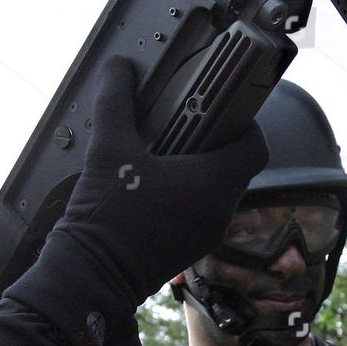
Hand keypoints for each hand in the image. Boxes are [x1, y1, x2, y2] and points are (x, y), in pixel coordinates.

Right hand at [52, 56, 267, 306]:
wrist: (90, 277)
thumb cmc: (105, 219)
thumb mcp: (107, 150)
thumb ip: (115, 103)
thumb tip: (118, 68)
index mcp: (212, 184)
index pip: (255, 146)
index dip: (245, 123)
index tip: (222, 110)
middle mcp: (218, 211)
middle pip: (237, 166)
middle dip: (217, 142)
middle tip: (190, 123)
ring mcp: (206, 233)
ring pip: (219, 189)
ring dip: (202, 168)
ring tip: (169, 150)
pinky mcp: (190, 247)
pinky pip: (202, 210)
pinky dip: (189, 192)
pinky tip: (157, 181)